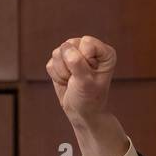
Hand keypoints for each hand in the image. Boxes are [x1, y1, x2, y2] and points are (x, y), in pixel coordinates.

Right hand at [46, 36, 129, 155]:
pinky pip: (51, 63)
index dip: (84, 59)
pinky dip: (56, 76)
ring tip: (73, 81)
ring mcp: (74, 53)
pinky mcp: (61, 61)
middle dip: (70, 66)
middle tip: (79, 79)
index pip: (87, 42)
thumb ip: (77, 63)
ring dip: (63, 72)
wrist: (82, 113)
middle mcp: (89, 49)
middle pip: (69, 45)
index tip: (90, 74)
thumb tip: (65, 49)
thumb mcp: (87, 82)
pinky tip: (66, 82)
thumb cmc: (90, 98)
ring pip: (57, 53)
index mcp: (104, 53)